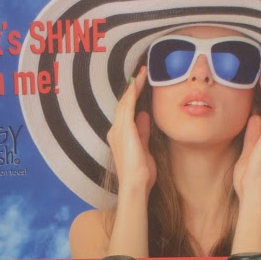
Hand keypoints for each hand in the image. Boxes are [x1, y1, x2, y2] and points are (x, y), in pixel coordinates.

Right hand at [106, 66, 156, 203]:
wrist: (135, 185)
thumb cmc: (140, 174)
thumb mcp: (144, 149)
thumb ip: (143, 132)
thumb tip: (144, 116)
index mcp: (120, 137)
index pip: (126, 114)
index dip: (133, 99)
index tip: (140, 87)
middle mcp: (115, 131)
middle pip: (123, 105)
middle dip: (132, 89)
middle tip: (141, 74)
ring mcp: (118, 130)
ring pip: (125, 102)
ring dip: (133, 87)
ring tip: (142, 74)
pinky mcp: (124, 129)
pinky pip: (127, 106)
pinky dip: (133, 93)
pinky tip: (138, 83)